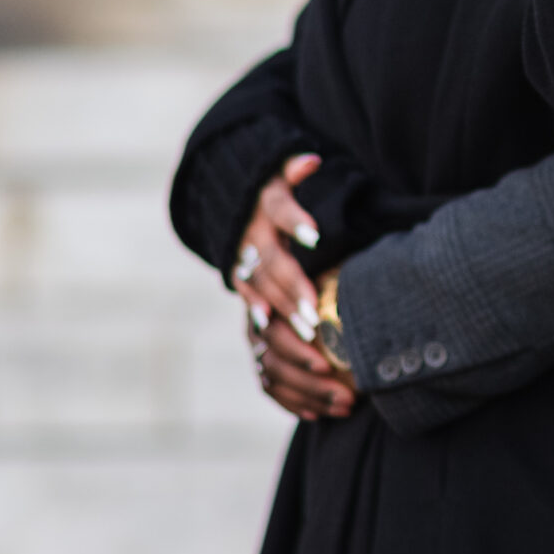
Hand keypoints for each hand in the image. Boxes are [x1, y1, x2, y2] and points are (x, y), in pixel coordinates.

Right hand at [232, 155, 355, 419]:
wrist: (237, 218)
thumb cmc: (277, 201)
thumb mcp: (280, 179)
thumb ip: (294, 171)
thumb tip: (311, 161)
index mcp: (263, 213)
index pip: (274, 212)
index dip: (292, 222)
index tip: (314, 234)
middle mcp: (250, 250)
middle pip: (268, 272)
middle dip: (290, 295)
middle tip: (314, 319)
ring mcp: (247, 286)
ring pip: (261, 313)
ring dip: (285, 335)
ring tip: (316, 355)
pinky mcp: (251, 317)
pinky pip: (260, 350)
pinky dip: (282, 374)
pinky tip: (309, 392)